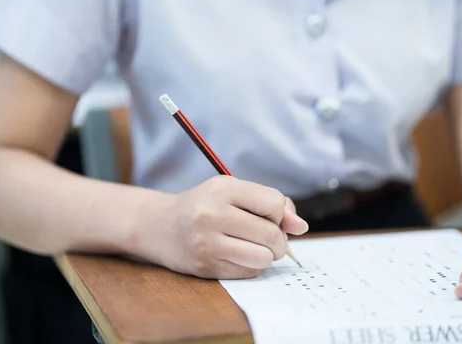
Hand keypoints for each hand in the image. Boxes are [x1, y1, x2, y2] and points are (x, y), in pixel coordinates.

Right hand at [148, 176, 308, 278]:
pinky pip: (248, 272)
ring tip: (255, 247)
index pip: (274, 204)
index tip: (271, 217)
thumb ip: (272, 203)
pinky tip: (238, 255)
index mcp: (222, 188)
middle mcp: (212, 214)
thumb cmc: (205, 205)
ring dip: (266, 256)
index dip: (280, 214)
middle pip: (271, 234)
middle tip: (269, 238)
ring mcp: (206, 243)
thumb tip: (301, 227)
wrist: (161, 226)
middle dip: (279, 240)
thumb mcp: (234, 191)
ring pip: (262, 258)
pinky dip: (251, 266)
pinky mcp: (205, 266)